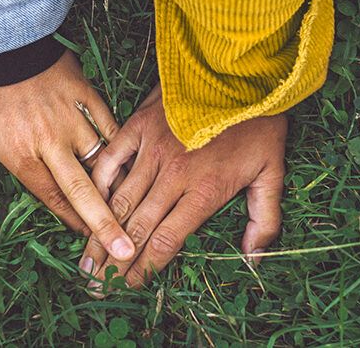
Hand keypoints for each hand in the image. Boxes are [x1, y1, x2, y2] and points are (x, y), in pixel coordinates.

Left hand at [0, 51, 135, 261]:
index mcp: (22, 155)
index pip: (53, 199)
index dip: (72, 223)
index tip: (89, 243)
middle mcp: (52, 143)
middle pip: (85, 192)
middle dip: (105, 225)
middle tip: (124, 252)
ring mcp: (72, 118)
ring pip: (102, 160)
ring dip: (115, 186)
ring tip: (131, 207)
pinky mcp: (85, 94)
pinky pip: (108, 125)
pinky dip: (117, 143)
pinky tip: (128, 159)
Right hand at [79, 85, 285, 290]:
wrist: (242, 70)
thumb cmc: (260, 123)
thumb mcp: (273, 172)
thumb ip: (264, 219)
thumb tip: (255, 259)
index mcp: (204, 191)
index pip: (167, 241)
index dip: (145, 268)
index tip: (128, 288)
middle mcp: (173, 175)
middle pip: (137, 228)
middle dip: (114, 262)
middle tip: (95, 287)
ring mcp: (152, 149)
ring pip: (120, 200)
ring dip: (100, 233)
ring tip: (85, 259)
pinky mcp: (139, 125)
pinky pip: (110, 160)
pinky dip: (99, 185)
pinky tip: (88, 206)